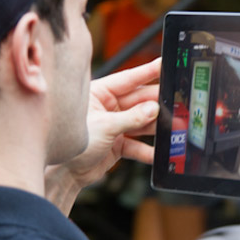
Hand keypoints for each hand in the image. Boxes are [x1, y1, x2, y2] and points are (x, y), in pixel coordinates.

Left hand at [45, 58, 160, 213]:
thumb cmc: (73, 144)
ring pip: (141, 123)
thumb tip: (153, 109)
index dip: (148, 72)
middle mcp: (108, 107)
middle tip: (176, 103)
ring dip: (157, 128)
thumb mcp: (105, 126)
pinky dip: (147, 150)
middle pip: (139, 101)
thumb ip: (131, 118)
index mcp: (100, 93)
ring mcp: (114, 125)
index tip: (165, 65)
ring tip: (174, 129)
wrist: (63, 174)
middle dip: (158, 105)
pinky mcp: (117, 144)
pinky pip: (137, 144)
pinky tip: (158, 154)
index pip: (128, 79)